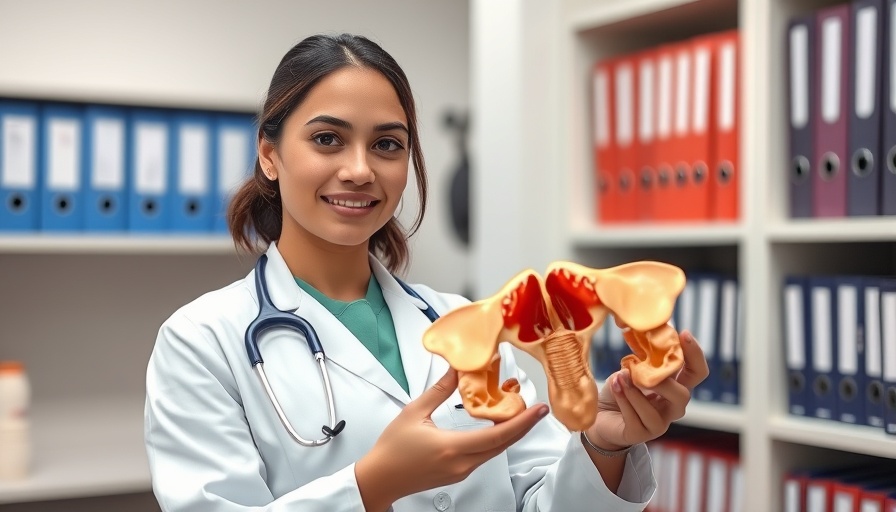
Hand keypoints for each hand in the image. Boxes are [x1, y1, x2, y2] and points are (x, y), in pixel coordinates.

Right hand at [355, 368, 548, 510]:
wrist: (380, 479)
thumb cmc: (392, 449)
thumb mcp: (415, 412)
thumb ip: (439, 390)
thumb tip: (457, 370)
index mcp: (452, 448)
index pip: (498, 435)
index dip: (523, 422)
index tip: (539, 409)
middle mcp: (462, 463)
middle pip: (503, 444)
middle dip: (523, 425)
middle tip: (537, 408)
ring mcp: (462, 471)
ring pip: (495, 451)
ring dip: (509, 432)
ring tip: (518, 412)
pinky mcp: (459, 473)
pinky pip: (485, 455)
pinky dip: (495, 439)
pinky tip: (496, 426)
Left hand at [586, 330, 708, 450]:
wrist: (601, 415)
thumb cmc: (621, 389)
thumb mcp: (633, 368)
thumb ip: (643, 356)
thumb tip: (646, 329)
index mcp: (676, 387)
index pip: (696, 372)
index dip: (695, 354)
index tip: (684, 334)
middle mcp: (672, 407)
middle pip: (683, 395)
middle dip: (663, 381)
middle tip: (640, 369)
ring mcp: (658, 424)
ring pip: (653, 410)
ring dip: (634, 390)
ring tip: (619, 376)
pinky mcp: (640, 434)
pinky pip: (634, 417)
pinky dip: (623, 399)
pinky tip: (614, 386)